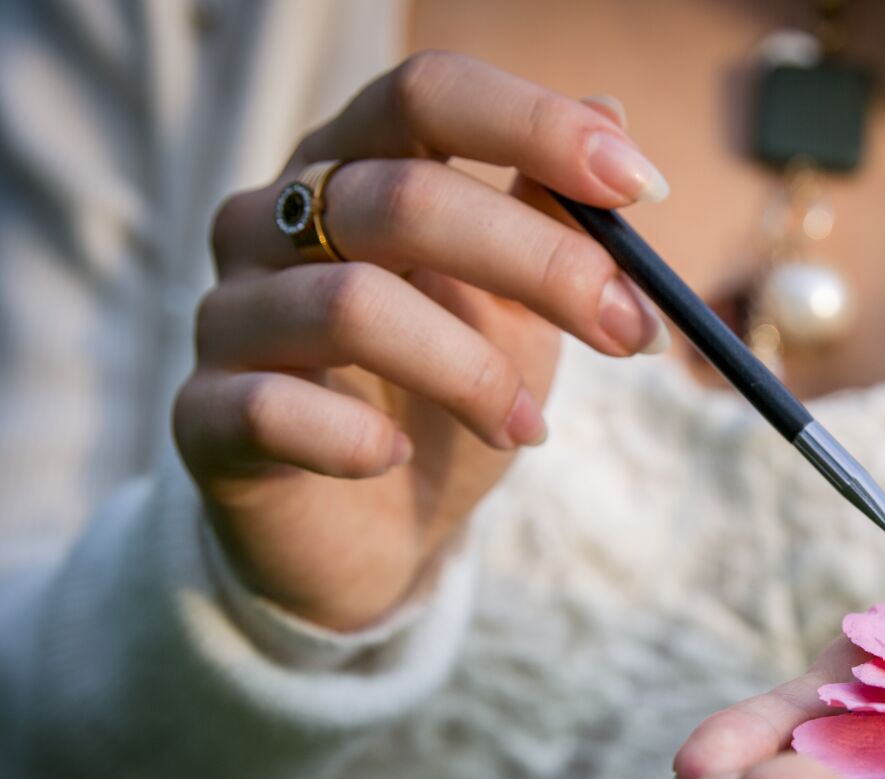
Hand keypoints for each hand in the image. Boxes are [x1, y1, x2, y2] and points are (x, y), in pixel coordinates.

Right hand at [174, 53, 668, 628]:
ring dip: (473, 373)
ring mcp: (229, 316)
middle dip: (543, 266)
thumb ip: (548, 214)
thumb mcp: (513, 304)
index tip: (640, 187)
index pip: (426, 96)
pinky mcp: (203, 416)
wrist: (368, 536)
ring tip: (528, 428)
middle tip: (630, 334)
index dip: (535, 127)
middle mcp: (270, 221)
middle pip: (403, 200)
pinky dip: (356, 439)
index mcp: (349, 168)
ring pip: (351, 307)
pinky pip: (272, 410)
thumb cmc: (440, 399)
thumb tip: (612, 109)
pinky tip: (396, 456)